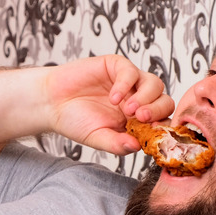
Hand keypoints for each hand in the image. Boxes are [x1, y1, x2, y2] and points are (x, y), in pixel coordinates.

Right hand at [45, 55, 174, 154]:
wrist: (51, 103)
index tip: (153, 135)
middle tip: (141, 119)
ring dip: (146, 98)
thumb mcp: (97, 138)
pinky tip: (113, 97)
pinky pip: (131, 71)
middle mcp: (137, 100)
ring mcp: (129, 82)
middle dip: (157, 111)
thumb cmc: (74, 121)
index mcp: (136, 120)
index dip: (161, 127)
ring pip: (154, 84)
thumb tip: (137, 147)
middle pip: (163, 101)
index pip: (161, 121)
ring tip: (128, 110)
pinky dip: (126, 84)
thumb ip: (117, 144)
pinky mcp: (116, 66)